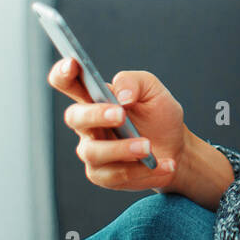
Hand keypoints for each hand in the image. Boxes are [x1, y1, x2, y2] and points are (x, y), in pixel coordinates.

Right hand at [48, 59, 186, 192]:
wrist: (177, 149)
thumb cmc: (159, 116)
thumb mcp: (154, 91)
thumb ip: (135, 82)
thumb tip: (121, 96)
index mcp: (94, 97)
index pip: (66, 82)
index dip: (62, 73)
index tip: (73, 64)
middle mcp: (88, 125)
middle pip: (74, 117)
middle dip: (95, 115)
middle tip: (121, 114)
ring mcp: (93, 151)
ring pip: (94, 152)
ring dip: (123, 149)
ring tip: (148, 147)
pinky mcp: (104, 175)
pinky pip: (115, 175)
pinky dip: (142, 170)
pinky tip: (164, 164)